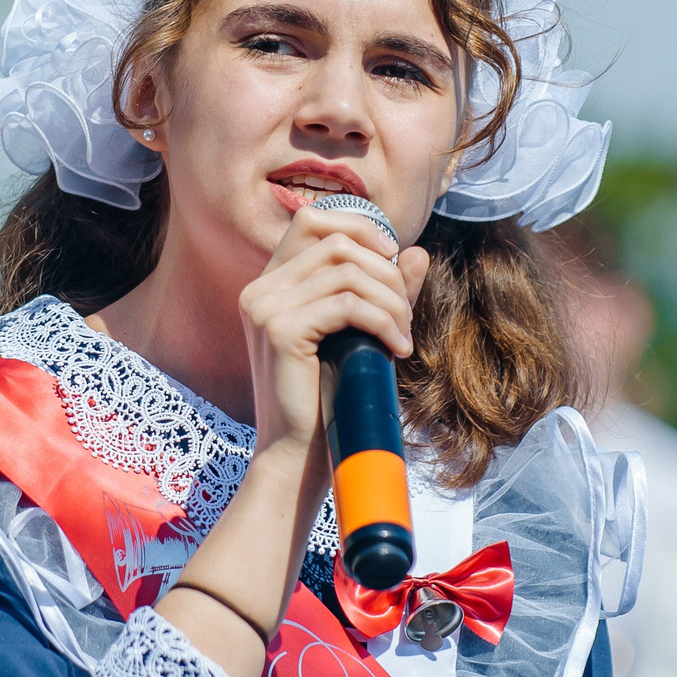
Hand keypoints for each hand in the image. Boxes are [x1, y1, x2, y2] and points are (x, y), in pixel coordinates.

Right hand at [239, 201, 429, 460]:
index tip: (393, 258)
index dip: (359, 227)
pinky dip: (383, 321)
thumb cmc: (328, 398)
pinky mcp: (281, 331)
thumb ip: (383, 291)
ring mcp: (265, 308)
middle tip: (405, 314)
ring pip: (348, 271)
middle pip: (338, 243)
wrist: (297, 456)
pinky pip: (348, 304)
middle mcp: (259, 289)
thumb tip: (416, 252)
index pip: (311, 220)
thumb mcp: (359, 334)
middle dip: (385, 272)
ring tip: (403, 335)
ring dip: (390, 300)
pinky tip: (396, 348)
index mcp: (270, 285)